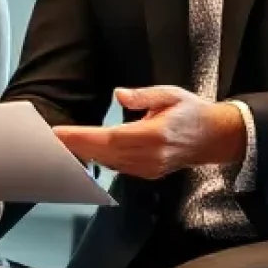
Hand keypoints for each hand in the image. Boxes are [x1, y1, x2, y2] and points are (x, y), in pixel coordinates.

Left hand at [53, 86, 245, 179]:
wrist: (215, 138)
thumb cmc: (191, 111)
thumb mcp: (170, 94)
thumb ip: (143, 96)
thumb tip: (118, 94)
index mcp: (155, 135)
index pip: (110, 138)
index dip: (83, 137)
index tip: (60, 133)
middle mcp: (151, 156)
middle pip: (105, 154)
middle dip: (76, 147)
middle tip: (51, 139)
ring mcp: (150, 168)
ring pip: (109, 163)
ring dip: (85, 155)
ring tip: (62, 145)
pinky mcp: (149, 174)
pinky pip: (119, 168)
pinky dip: (100, 160)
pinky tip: (86, 152)